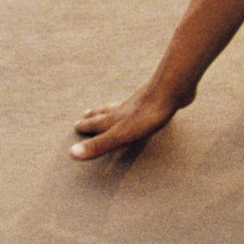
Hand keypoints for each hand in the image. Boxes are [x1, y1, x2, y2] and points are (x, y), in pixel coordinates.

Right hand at [69, 86, 183, 160]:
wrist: (172, 89)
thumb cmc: (147, 116)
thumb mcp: (121, 135)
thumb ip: (99, 144)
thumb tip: (71, 153)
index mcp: (115, 119)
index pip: (97, 124)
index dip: (86, 126)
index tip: (76, 125)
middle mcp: (125, 109)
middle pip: (106, 112)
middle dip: (96, 115)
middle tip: (86, 113)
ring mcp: (141, 102)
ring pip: (123, 106)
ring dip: (113, 108)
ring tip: (110, 108)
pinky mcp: (158, 99)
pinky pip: (144, 102)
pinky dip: (138, 104)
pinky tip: (146, 103)